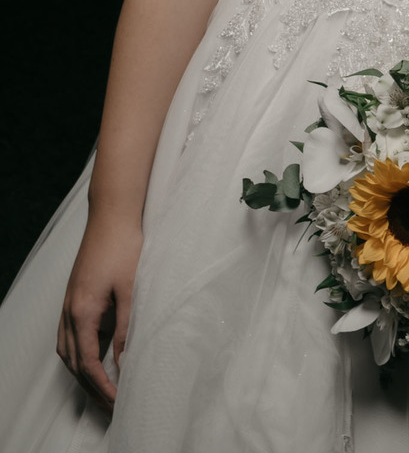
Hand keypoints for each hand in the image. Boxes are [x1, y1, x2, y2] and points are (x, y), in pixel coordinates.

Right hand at [57, 214, 141, 412]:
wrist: (112, 214)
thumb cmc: (124, 246)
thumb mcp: (131, 290)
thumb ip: (126, 328)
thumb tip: (124, 362)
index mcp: (82, 312)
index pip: (89, 364)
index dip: (103, 387)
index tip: (118, 402)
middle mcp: (69, 311)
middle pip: (74, 363)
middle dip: (92, 388)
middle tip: (112, 405)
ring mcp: (68, 304)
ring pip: (67, 351)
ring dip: (82, 373)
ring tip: (102, 388)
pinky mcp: (73, 296)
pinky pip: (68, 335)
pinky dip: (78, 353)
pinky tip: (93, 356)